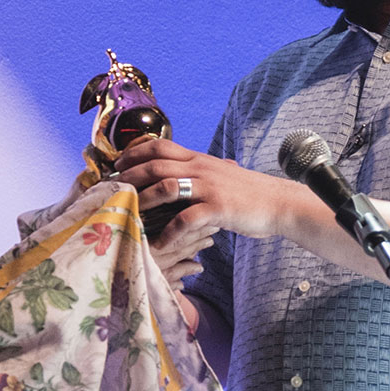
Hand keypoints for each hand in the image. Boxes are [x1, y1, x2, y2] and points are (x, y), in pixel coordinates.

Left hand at [113, 137, 302, 277]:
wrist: (278, 202)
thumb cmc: (246, 193)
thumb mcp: (218, 175)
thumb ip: (196, 172)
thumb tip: (173, 176)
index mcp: (198, 158)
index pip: (159, 146)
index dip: (133, 154)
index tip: (116, 166)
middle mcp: (200, 168)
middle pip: (154, 165)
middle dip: (128, 177)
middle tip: (111, 191)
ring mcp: (209, 187)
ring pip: (166, 187)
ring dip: (143, 201)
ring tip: (128, 215)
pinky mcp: (218, 208)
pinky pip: (186, 219)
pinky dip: (169, 233)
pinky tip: (160, 244)